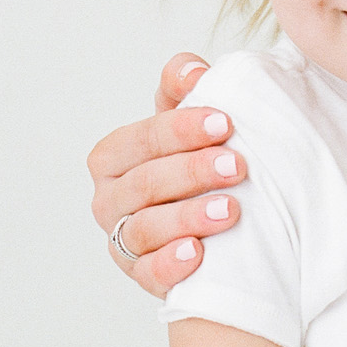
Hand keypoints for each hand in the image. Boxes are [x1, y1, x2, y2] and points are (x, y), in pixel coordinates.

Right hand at [88, 54, 250, 296]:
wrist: (215, 224)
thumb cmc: (197, 161)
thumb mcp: (191, 122)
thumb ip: (184, 89)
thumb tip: (192, 70)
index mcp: (113, 157)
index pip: (142, 140)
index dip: (181, 130)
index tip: (225, 123)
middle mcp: (109, 200)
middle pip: (144, 184)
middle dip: (191, 172)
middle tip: (237, 165)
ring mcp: (122, 242)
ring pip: (145, 229)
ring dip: (187, 217)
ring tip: (231, 210)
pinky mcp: (142, 277)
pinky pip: (150, 273)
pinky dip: (171, 264)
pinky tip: (198, 254)